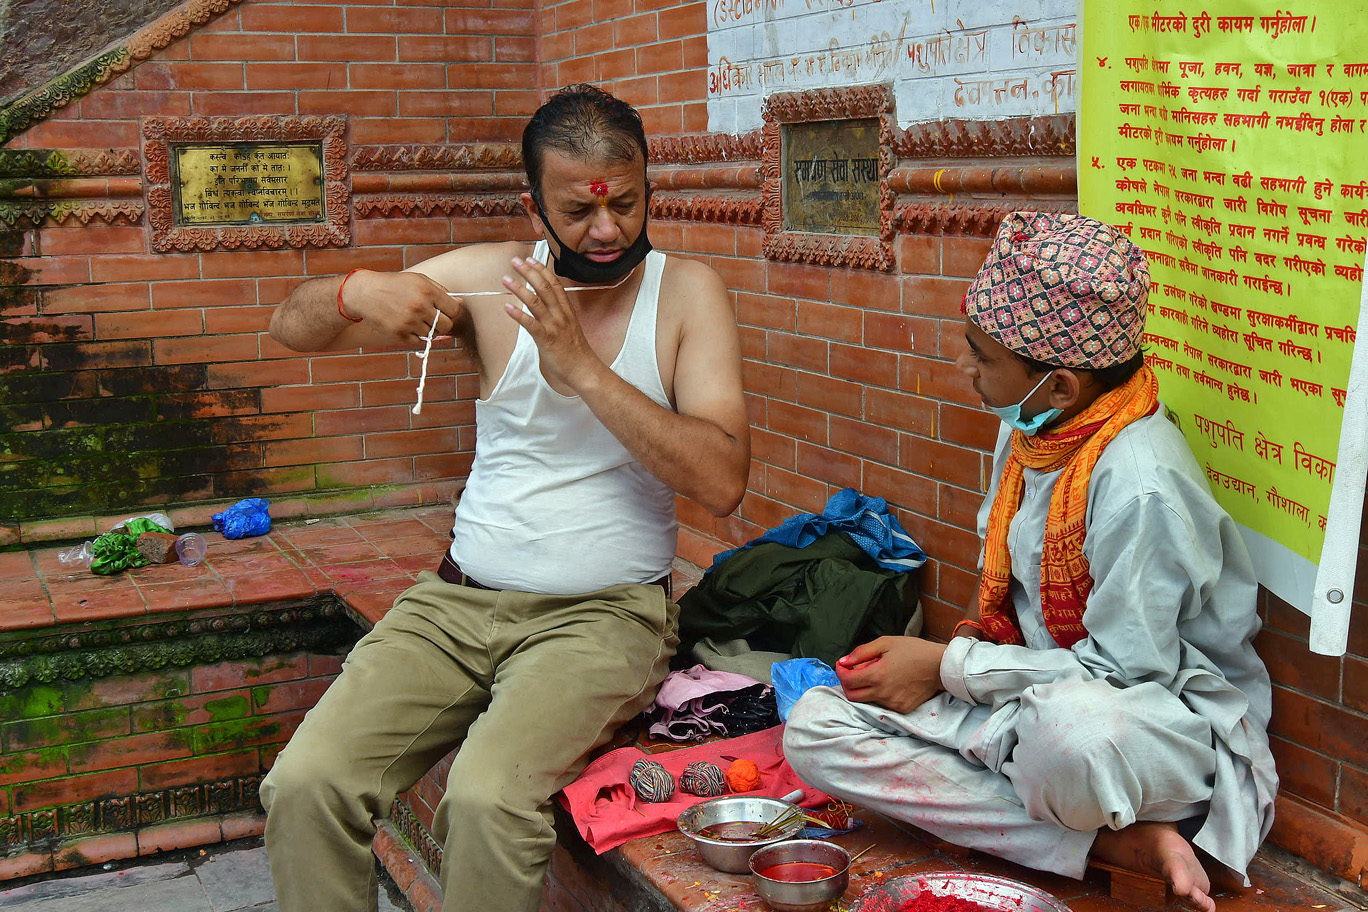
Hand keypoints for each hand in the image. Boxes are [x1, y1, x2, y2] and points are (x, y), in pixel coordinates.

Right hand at [343, 270, 462, 347]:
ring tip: (415, 319)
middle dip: (443, 324)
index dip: (452, 312)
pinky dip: (415, 336)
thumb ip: (440, 291)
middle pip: (447, 326)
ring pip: (432, 335)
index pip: (455, 310)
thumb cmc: (396, 285)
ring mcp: (409, 322)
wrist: (366, 293)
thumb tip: (460, 304)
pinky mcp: (399, 333)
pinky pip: (417, 341)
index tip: (446, 312)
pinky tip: (407, 325)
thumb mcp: (419, 279)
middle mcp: (420, 307)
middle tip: (433, 319)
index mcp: (428, 291)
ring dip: (427, 329)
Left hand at [500, 255, 599, 389]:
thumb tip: (545, 311)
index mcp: (566, 311)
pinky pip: (531, 325)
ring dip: (519, 289)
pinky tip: (507, 307)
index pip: (555, 284)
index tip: (531, 259)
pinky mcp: (547, 340)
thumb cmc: (575, 352)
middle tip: (516, 261)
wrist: (584, 370)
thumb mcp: (569, 328)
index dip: (542, 270)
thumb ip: (557, 317)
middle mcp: (560, 315)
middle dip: (529, 272)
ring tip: (506, 279)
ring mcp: (554, 327)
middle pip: (544, 288)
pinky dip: (518, 315)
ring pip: (535, 302)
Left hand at [834, 636, 946, 713]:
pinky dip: (881, 694)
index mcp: (877, 675)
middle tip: (854, 673)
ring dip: (865, 688)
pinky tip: (890, 682)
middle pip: (853, 696)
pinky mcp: (902, 709)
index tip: (842, 665)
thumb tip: (843, 661)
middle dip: (848, 684)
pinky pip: (883, 704)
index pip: (847, 681)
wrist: (940, 666)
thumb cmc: (914, 650)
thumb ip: (862, 652)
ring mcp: (893, 703)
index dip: (840, 672)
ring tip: (877, 674)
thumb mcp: (886, 643)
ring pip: (868, 700)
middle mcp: (883, 693)